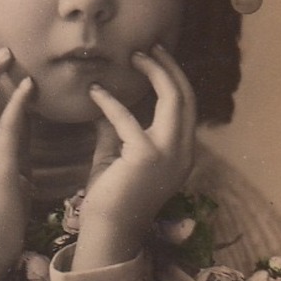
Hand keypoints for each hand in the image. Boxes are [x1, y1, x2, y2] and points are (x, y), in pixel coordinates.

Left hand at [72, 44, 195, 270]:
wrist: (107, 232)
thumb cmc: (111, 197)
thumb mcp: (117, 155)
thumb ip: (117, 129)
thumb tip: (106, 98)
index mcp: (181, 152)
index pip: (186, 106)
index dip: (173, 77)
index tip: (155, 57)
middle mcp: (183, 152)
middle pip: (185, 96)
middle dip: (168, 67)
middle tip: (147, 48)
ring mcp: (169, 154)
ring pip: (172, 98)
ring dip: (153, 72)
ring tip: (134, 57)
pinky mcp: (145, 157)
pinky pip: (128, 118)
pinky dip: (110, 102)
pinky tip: (95, 92)